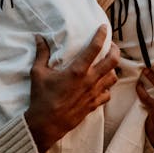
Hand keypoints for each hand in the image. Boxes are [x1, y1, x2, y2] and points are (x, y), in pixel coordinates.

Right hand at [24, 26, 119, 152]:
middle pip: (113, 61)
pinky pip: (108, 94)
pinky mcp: (94, 105)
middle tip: (110, 45)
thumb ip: (41, 53)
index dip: (101, 35)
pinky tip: (101, 85)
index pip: (95, 47)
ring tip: (106, 65)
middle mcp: (90, 80)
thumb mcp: (38, 73)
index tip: (103, 27)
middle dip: (115, 50)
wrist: (46, 124)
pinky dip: (107, 88)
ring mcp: (94, 94)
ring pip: (113, 78)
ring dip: (112, 69)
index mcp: (78, 70)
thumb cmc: (41, 98)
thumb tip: (39, 37)